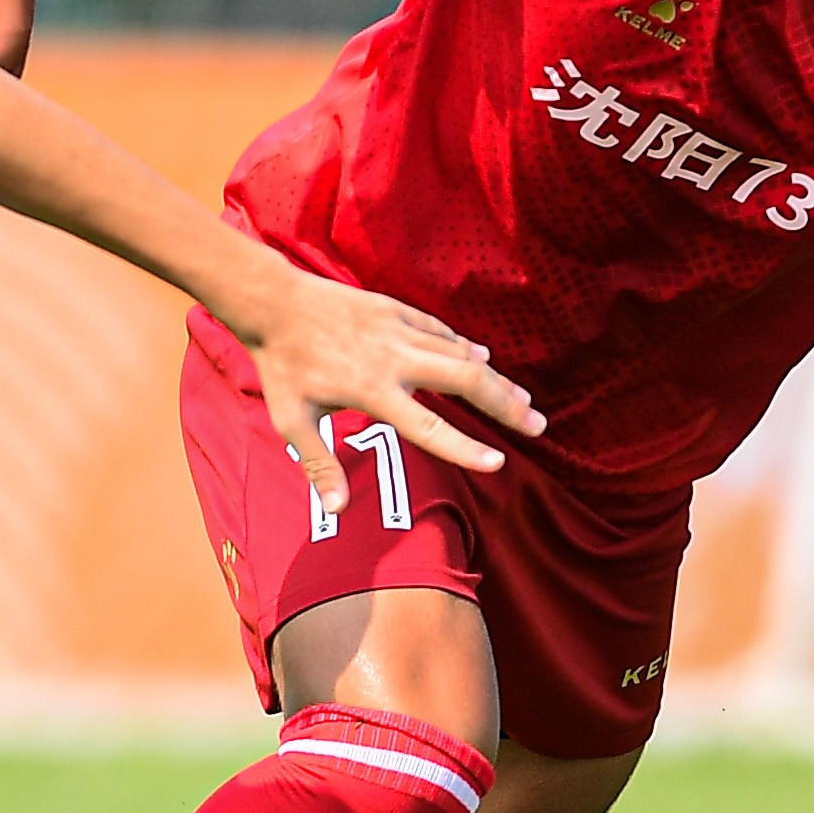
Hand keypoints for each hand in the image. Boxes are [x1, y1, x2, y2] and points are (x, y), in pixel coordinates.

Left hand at [240, 270, 541, 510]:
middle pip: (466, 380)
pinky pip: (441, 331)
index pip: (428, 425)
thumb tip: (336, 509)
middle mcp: (394, 358)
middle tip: (538, 427)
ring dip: (496, 379)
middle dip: (506, 405)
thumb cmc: (282, 367)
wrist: (274, 303)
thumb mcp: (292, 420)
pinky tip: (484, 358)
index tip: (498, 463)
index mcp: (371, 389)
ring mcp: (399, 330)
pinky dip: (465, 347)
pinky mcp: (397, 310)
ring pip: (462, 353)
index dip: (465, 447)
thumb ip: (319, 464)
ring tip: (523, 403)